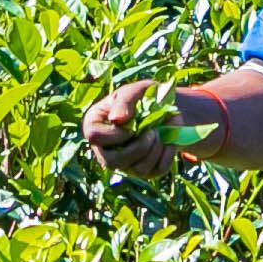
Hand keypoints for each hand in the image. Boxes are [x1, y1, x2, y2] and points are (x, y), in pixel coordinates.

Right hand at [80, 78, 210, 176]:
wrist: (164, 108)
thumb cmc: (143, 96)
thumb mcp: (134, 91)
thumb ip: (124, 101)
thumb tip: (116, 119)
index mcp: (94, 125)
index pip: (95, 137)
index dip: (115, 134)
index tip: (134, 126)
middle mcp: (104, 149)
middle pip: (112, 161)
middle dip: (138, 147)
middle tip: (153, 132)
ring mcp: (123, 163)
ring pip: (137, 169)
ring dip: (155, 150)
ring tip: (160, 133)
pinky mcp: (143, 170)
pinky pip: (156, 170)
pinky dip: (166, 155)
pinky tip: (167, 141)